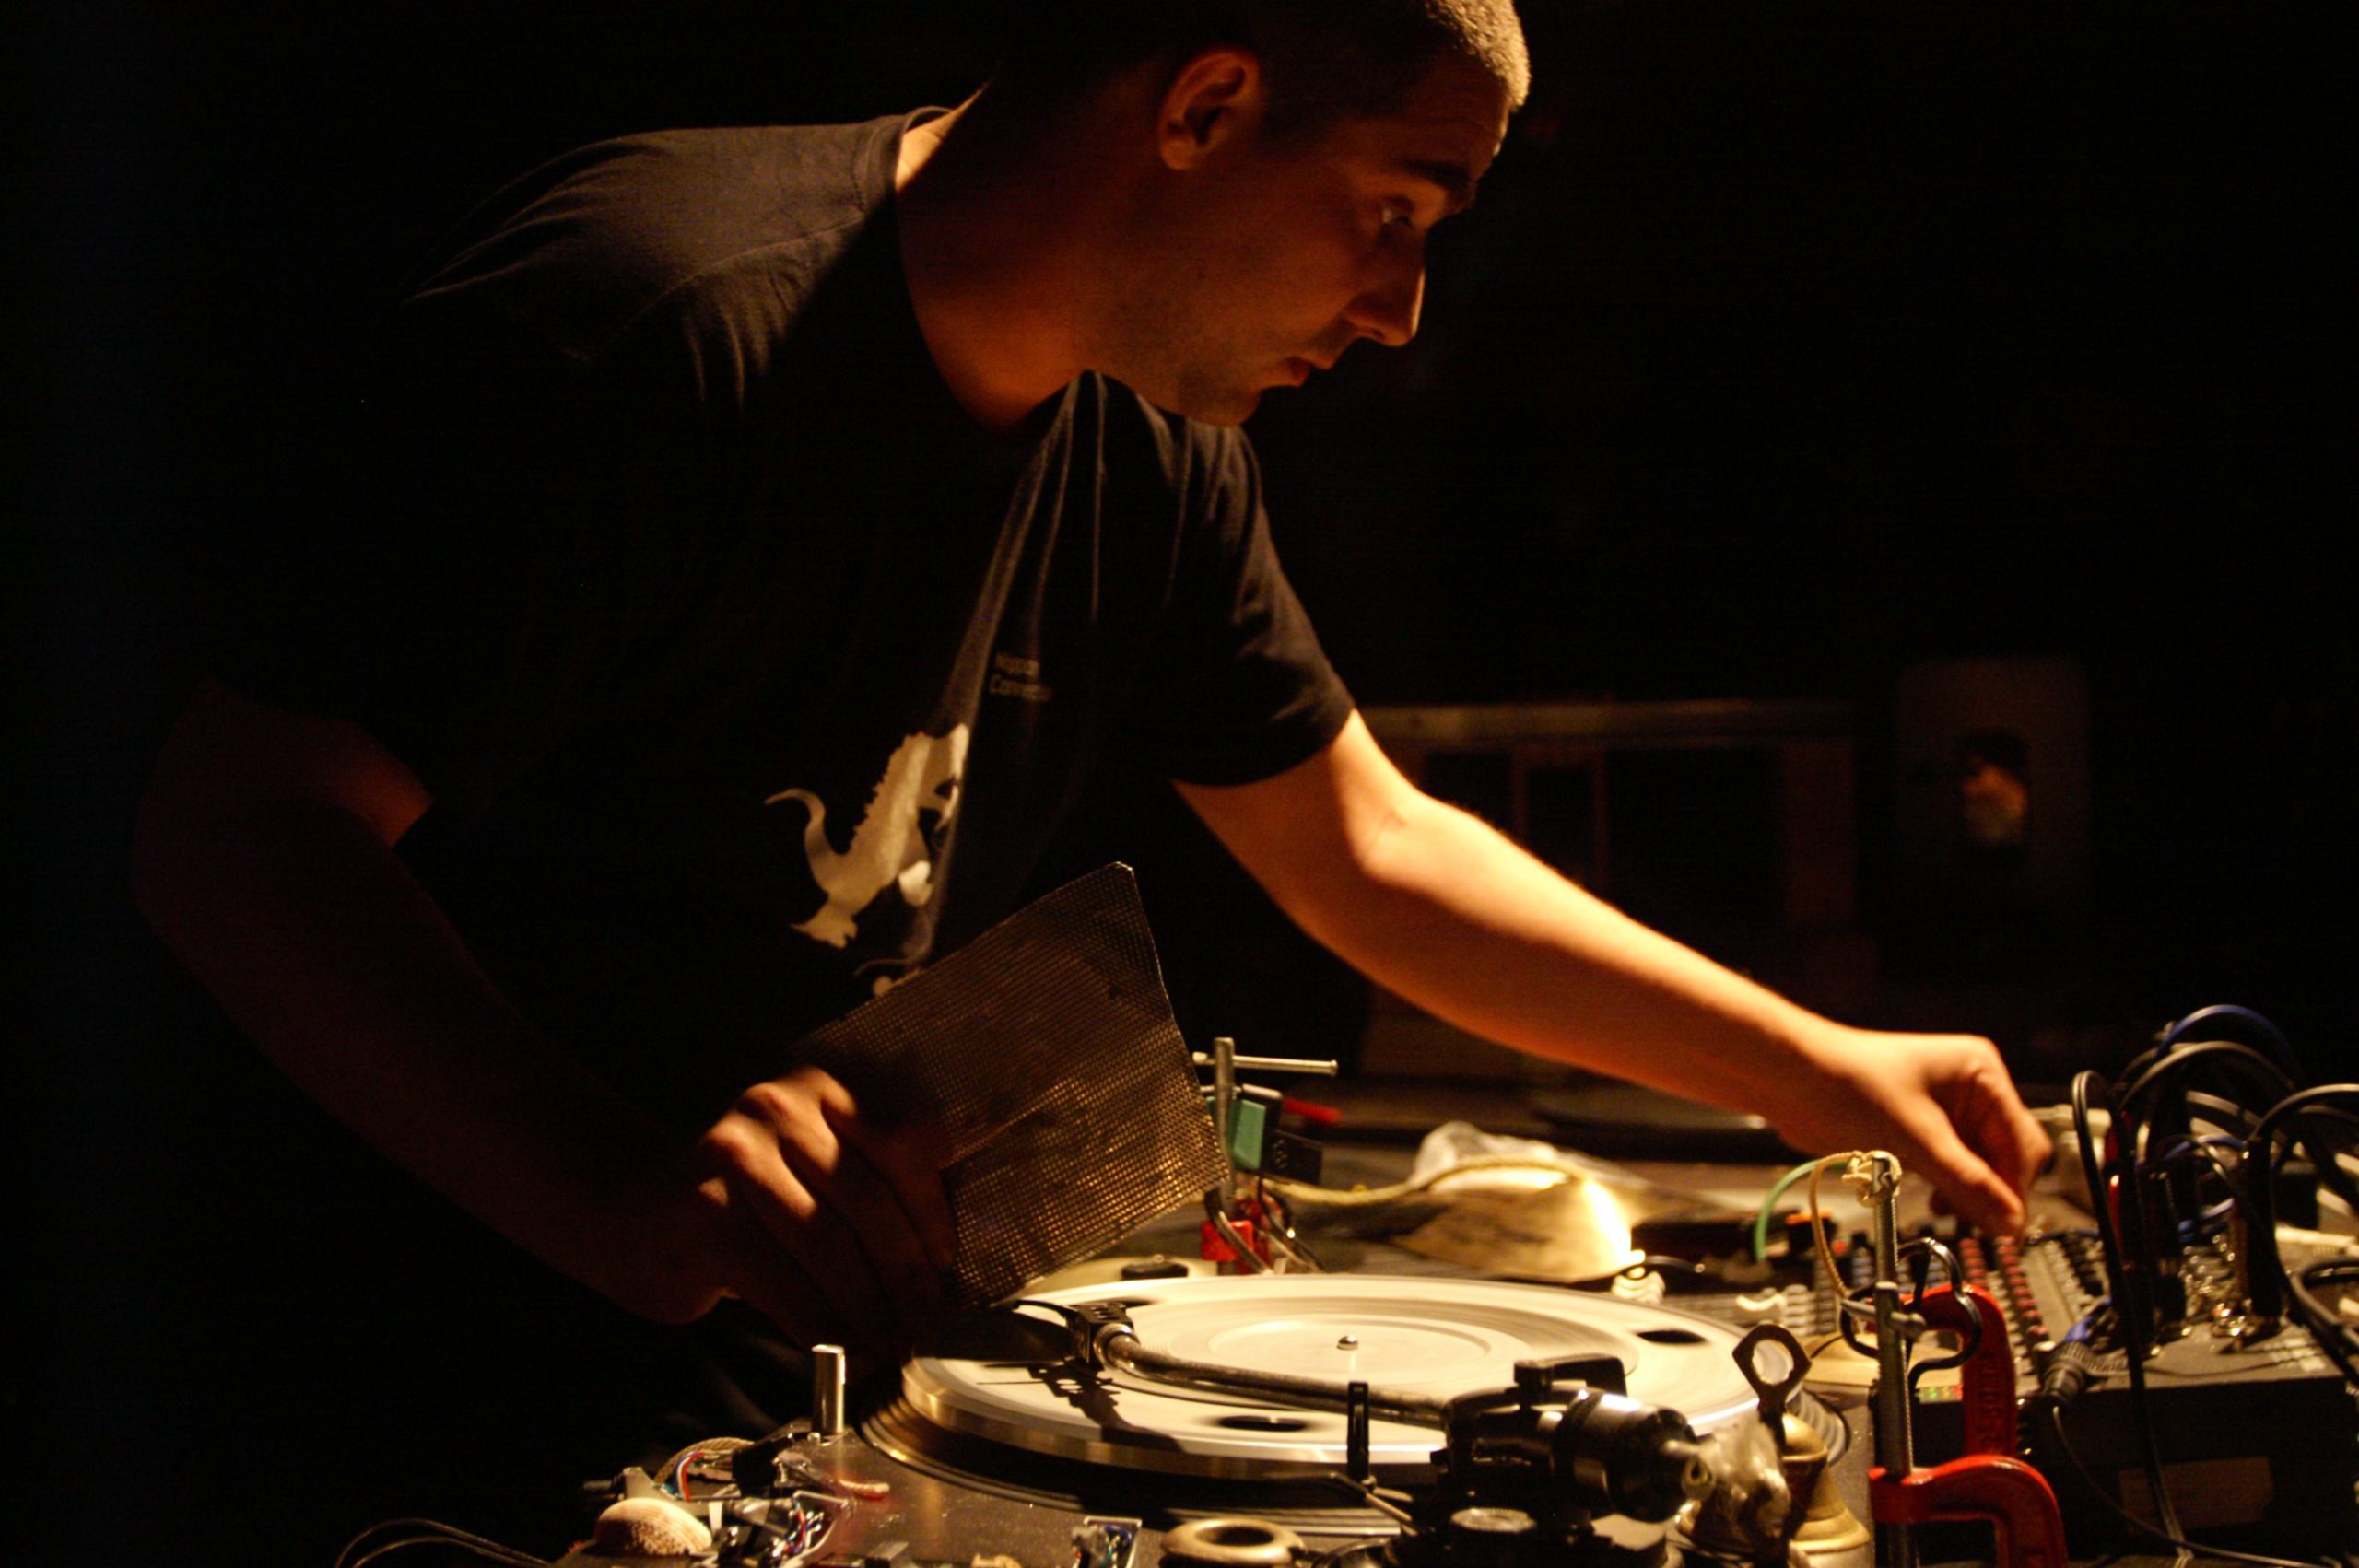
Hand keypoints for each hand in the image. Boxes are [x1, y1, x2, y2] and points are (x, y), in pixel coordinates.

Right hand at [620, 1067, 957, 1357]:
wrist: (621, 1205)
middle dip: (910, 1274)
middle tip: (931, 1323)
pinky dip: (825, 1329)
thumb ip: (863, 1189)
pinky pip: (785, 1283)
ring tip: (893, 1347)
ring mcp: (737, 1156)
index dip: (934, 1209)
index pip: (904, 1138)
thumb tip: (939, 1262)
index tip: (951, 1265)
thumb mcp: (802, 1168)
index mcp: (819, 1089)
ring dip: (872, 1310)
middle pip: (869, 1199)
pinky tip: (847, 1355)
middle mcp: (779, 1108)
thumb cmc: (734, 1198)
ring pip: (830, 1246)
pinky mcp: (707, 1213)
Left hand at [1774, 1027, 2052, 1233]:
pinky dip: (1950, 1189)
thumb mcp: (1916, 1138)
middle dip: (1994, 1191)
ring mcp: (1945, 1114)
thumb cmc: (1847, 1083)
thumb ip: (1967, 1183)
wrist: (1790, 1080)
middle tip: (1984, 1227)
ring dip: (1971, 1194)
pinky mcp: (1921, 1134)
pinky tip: (1939, 1204)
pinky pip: (1952, 1169)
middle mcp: (1969, 1091)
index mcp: (1980, 1075)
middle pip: (2005, 1157)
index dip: (2015, 1187)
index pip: (2021, 1142)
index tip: (2008, 1227)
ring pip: (1979, 1168)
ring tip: (1954, 1216)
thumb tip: (2008, 1221)